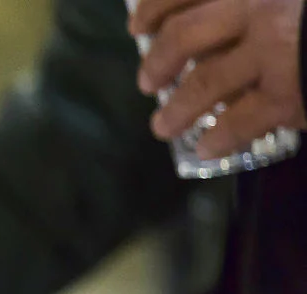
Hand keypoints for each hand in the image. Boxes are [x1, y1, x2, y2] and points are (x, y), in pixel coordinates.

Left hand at [131, 0, 306, 158]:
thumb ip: (244, 6)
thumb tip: (206, 19)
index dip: (153, 8)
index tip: (136, 25)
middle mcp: (258, 9)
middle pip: (182, 35)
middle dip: (157, 62)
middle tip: (146, 81)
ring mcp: (274, 52)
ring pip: (203, 83)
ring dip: (176, 110)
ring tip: (162, 127)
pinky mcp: (287, 95)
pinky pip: (239, 123)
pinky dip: (218, 139)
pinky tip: (206, 149)